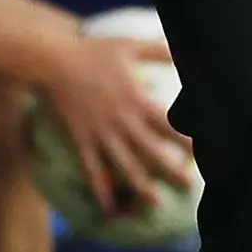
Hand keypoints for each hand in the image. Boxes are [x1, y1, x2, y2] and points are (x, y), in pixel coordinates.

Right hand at [35, 32, 194, 217]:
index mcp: (136, 99)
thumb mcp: (128, 46)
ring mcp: (100, 133)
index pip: (168, 125)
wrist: (51, 60)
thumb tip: (182, 53)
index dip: (186, 140)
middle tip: (188, 185)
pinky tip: (108, 205)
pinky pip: (91, 168)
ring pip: (124, 165)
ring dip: (141, 185)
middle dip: (171, 169)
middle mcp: (121, 121)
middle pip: (151, 150)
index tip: (200, 154)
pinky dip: (100, 188)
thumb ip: (157, 51)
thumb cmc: (91, 51)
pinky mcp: (80, 139)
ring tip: (156, 203)